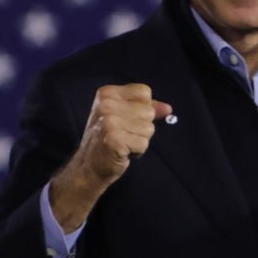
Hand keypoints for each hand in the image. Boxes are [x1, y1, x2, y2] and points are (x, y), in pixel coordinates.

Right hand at [50, 84, 172, 231]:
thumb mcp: (125, 116)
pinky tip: (123, 151)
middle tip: (124, 134)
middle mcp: (106, 104)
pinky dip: (137, 151)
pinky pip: (143, 143)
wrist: (89, 165)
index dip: (143, 108)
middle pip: (148, 111)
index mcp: (107, 93)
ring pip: (149, 128)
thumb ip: (147, 108)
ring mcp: (108, 122)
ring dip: (140, 140)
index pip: (144, 92)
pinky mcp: (114, 139)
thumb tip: (168, 108)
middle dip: (142, 127)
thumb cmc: (109, 138)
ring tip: (123, 142)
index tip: (127, 119)